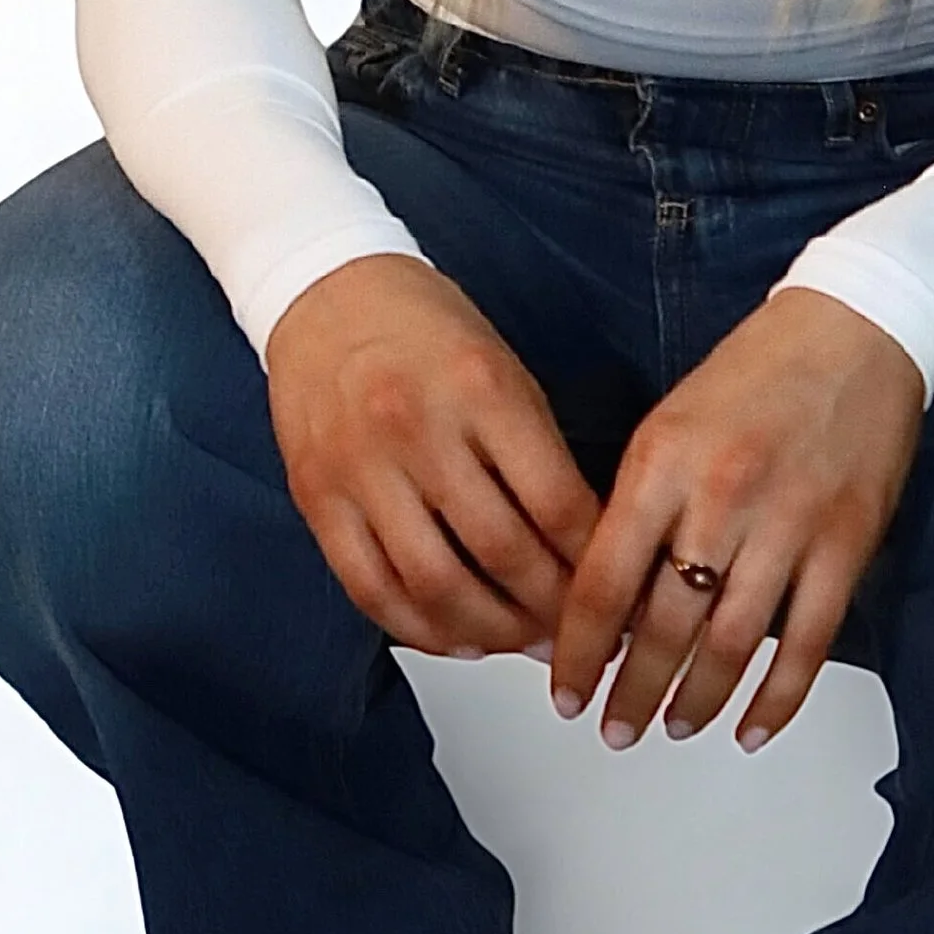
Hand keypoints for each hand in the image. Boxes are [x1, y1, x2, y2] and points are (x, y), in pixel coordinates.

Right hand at [265, 255, 603, 657]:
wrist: (325, 291)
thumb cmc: (425, 327)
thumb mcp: (502, 368)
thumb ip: (537, 452)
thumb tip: (581, 546)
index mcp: (480, 388)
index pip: (555, 503)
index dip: (593, 565)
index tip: (617, 592)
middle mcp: (419, 430)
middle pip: (501, 553)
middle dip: (551, 610)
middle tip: (579, 634)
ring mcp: (361, 469)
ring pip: (436, 585)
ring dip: (491, 631)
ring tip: (522, 642)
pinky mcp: (317, 499)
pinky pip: (371, 589)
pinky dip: (420, 628)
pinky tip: (456, 638)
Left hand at [549, 288, 925, 751]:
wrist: (857, 328)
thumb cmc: (756, 371)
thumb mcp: (670, 423)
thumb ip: (637, 505)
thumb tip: (605, 600)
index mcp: (663, 462)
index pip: (603, 581)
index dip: (577, 651)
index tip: (563, 692)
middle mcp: (721, 497)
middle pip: (664, 626)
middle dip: (631, 691)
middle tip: (614, 729)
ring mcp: (789, 523)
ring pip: (732, 644)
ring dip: (697, 700)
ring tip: (673, 728)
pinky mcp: (848, 543)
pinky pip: (808, 641)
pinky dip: (779, 697)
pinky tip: (752, 728)